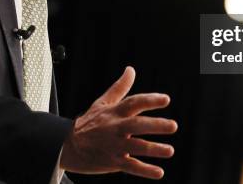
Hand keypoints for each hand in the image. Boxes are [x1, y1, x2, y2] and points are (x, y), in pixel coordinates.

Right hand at [60, 66, 177, 178]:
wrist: (68, 145)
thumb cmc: (90, 122)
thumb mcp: (103, 102)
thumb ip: (120, 87)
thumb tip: (131, 69)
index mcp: (115, 112)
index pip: (133, 103)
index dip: (149, 100)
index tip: (166, 99)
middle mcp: (115, 128)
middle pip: (136, 125)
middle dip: (155, 125)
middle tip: (173, 126)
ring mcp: (114, 145)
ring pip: (135, 147)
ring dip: (153, 149)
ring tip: (170, 150)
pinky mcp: (113, 162)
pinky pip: (130, 167)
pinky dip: (144, 171)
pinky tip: (159, 172)